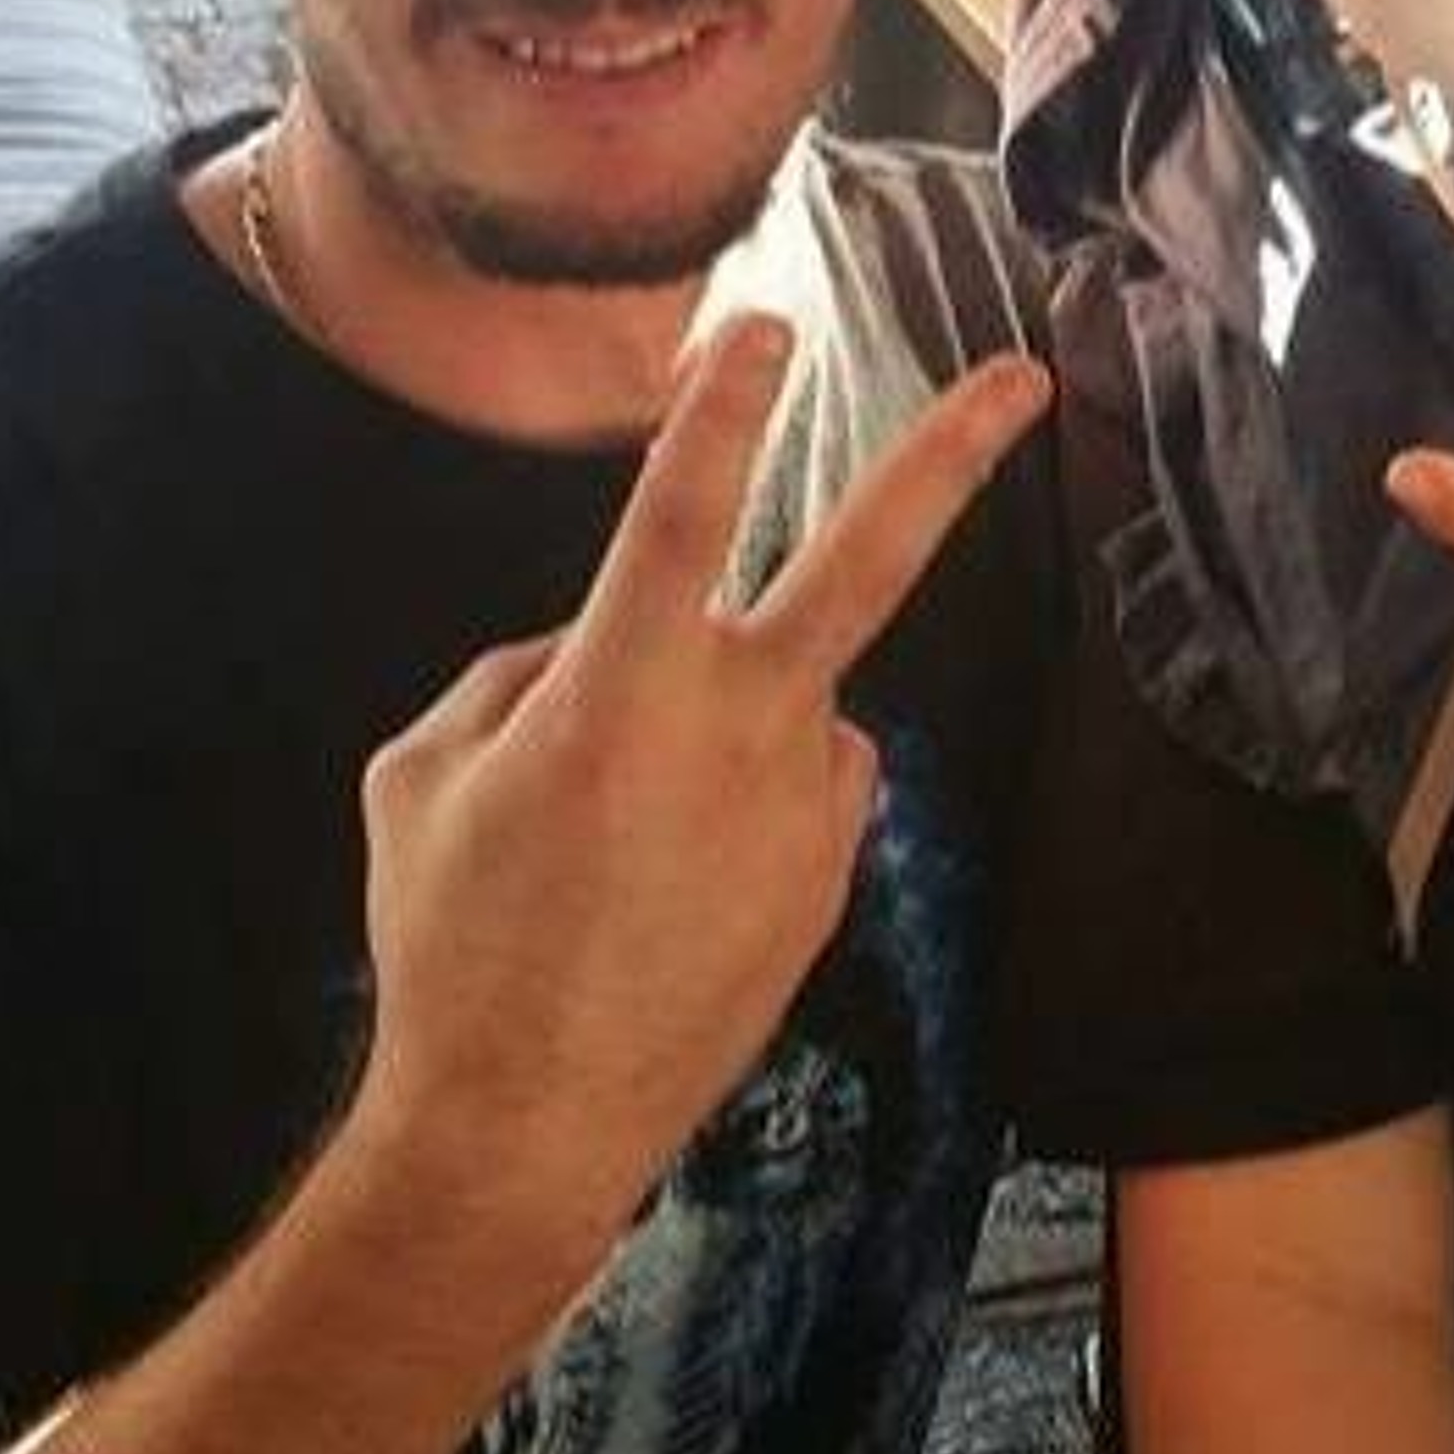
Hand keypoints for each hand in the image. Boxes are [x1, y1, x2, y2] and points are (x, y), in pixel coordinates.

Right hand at [351, 315, 1050, 1275]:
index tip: (762, 324)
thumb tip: (598, 646)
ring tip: (622, 859)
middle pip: (866, 562)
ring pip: (787, 699)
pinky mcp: (838, 865)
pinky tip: (675, 890)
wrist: (527, 1128)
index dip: (721, 410)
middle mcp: (740, 727)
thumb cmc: (452, 941)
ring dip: (723, 731)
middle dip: (952, 458)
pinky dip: (744, 802)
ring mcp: (808, 801)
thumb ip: (521, 674)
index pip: (682, 513)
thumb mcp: (425, 776)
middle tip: (1028, 377)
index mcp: (620, 690)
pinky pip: (799, 783)